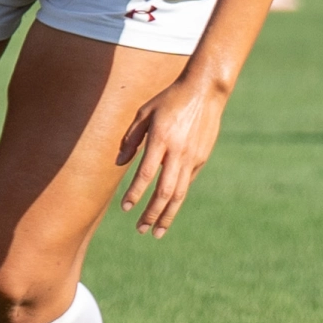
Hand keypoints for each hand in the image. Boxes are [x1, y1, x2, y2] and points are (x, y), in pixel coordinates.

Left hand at [117, 71, 228, 237]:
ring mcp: (193, 158)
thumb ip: (131, 138)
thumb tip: (118, 162)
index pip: (145, 175)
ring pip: (180, 193)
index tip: (125, 208)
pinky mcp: (201, 159)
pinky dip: (177, 198)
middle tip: (141, 230)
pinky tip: (168, 208)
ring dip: (167, 214)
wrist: (204, 92)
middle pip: (165, 192)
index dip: (135, 194)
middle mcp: (178, 153)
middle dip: (152, 214)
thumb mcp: (144, 112)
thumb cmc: (169, 100)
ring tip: (157, 231)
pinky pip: (186, 183)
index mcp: (161, 140)